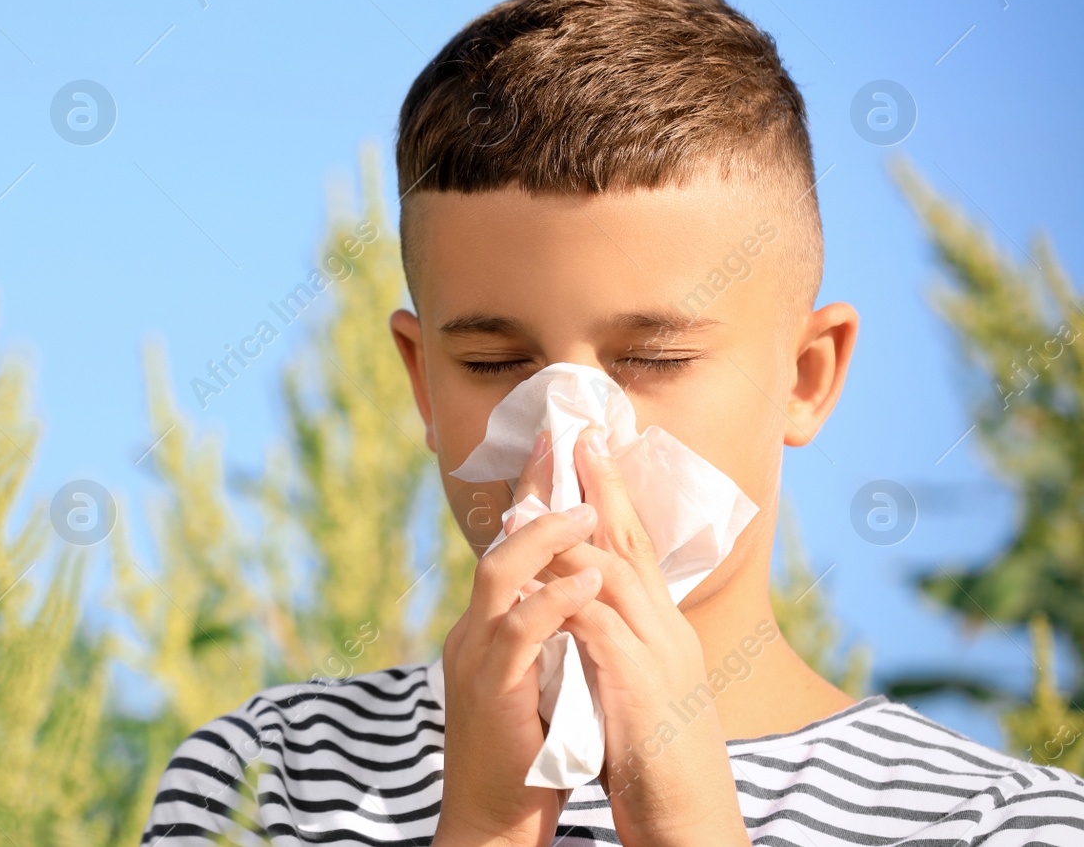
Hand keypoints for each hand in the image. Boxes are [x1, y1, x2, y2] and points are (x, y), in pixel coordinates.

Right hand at [433, 429, 603, 846]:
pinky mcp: (491, 689)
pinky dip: (556, 602)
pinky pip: (520, 632)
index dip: (531, 495)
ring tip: (585, 510)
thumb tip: (584, 591)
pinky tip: (588, 582)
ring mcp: (477, 658)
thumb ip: (550, 634)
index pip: (508, 546)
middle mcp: (474, 632)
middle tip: (564, 448)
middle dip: (531, 493)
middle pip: (498, 544)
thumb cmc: (528, 754)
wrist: (494, 819)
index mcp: (488, 627)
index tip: (559, 447)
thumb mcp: (541, 680)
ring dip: (545, 538)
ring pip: (500, 575)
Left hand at [541, 427, 750, 846]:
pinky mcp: (639, 685)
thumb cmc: (658, 762)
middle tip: (577, 432)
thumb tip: (586, 611)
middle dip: (602, 485)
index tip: (587, 451)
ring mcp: (657, 654)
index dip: (611, 498)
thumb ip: (616, 644)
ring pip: (613, 571)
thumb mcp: (637, 688)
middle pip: (631, 542)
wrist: (692, 822)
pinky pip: (598, 625)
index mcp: (663, 629)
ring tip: (548, 483)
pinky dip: (570, 593)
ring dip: (576, 527)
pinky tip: (546, 570)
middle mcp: (666, 630)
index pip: (635, 549)